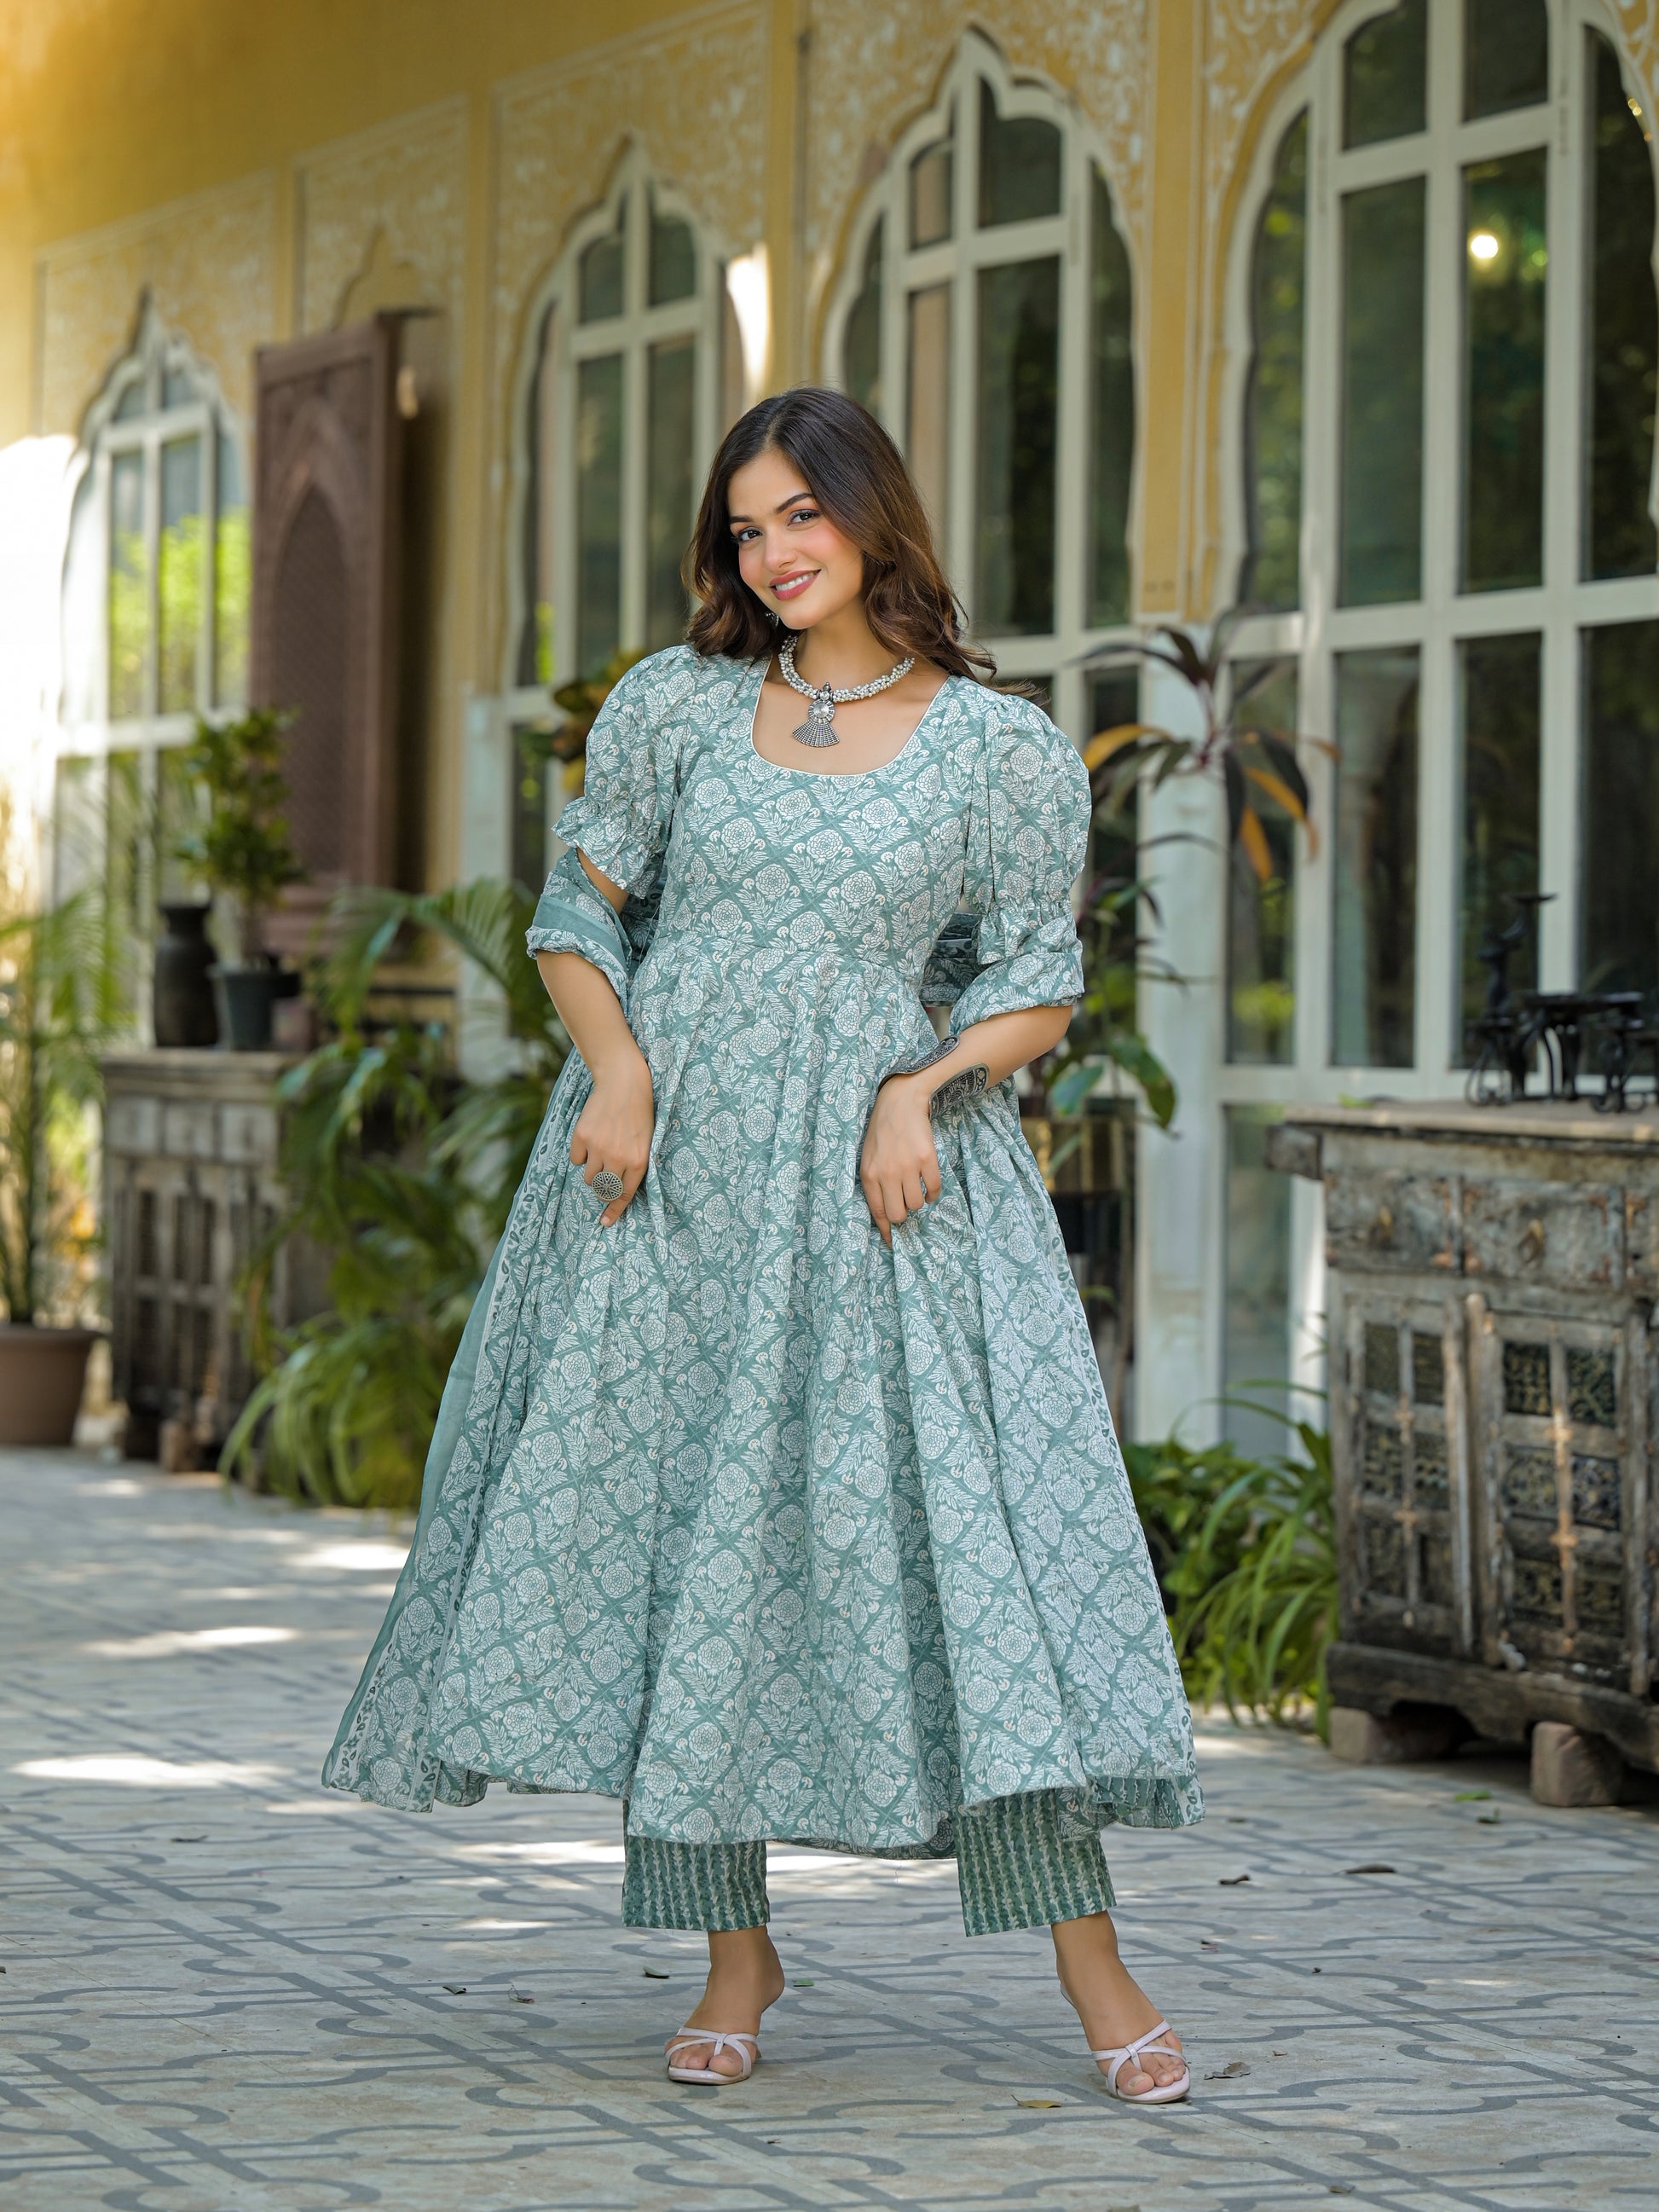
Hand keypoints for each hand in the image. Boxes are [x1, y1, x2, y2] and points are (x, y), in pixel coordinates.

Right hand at [569, 1046, 653, 1225]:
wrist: (623, 1082)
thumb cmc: (639, 1113)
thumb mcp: (646, 1142)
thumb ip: (634, 1166)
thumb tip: (615, 1190)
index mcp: (639, 1162)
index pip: (624, 1195)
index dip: (614, 1211)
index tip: (606, 1222)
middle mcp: (618, 1158)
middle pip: (603, 1189)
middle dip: (602, 1189)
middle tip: (604, 1176)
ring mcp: (598, 1148)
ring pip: (588, 1176)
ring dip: (592, 1170)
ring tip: (601, 1149)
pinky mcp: (582, 1137)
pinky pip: (576, 1159)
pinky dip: (581, 1153)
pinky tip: (591, 1137)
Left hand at [860, 1073, 941, 1246]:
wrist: (900, 1103)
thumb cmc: (882, 1134)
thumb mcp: (868, 1159)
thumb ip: (875, 1184)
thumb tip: (885, 1215)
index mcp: (869, 1175)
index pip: (878, 1212)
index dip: (886, 1230)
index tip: (892, 1241)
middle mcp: (887, 1173)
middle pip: (899, 1214)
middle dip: (903, 1213)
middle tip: (905, 1203)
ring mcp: (907, 1166)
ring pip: (917, 1204)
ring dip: (918, 1201)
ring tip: (915, 1188)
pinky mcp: (927, 1159)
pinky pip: (933, 1189)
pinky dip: (932, 1193)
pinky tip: (928, 1186)